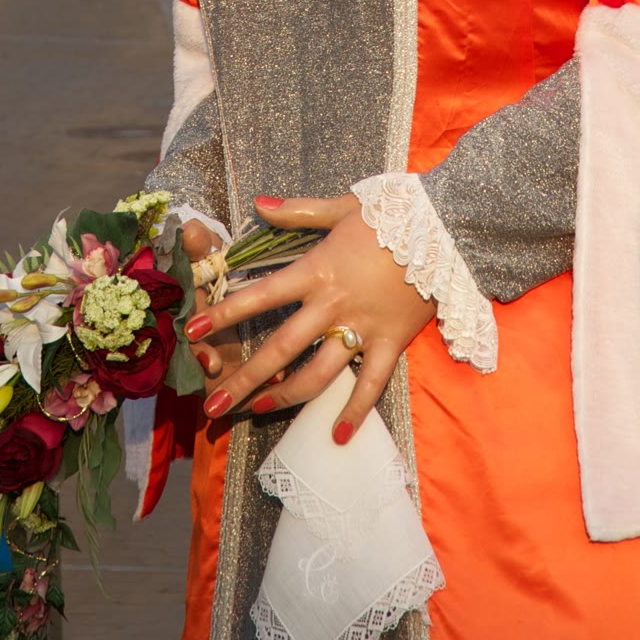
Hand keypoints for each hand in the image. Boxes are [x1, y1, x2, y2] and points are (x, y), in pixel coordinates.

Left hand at [185, 194, 435, 442]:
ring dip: (285, 396)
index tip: (193, 330)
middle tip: (212, 405)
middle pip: (280, 348)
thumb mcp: (340, 206)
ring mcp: (362, 327)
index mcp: (316, 270)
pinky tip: (337, 436)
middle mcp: (333, 303)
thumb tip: (257, 203)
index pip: (260, 295)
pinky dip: (355, 412)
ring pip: (318, 373)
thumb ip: (296, 211)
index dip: (225, 314)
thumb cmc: (392, 214)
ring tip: (257, 411)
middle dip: (243, 378)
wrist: (446, 227)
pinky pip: (370, 384)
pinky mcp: (390, 342)